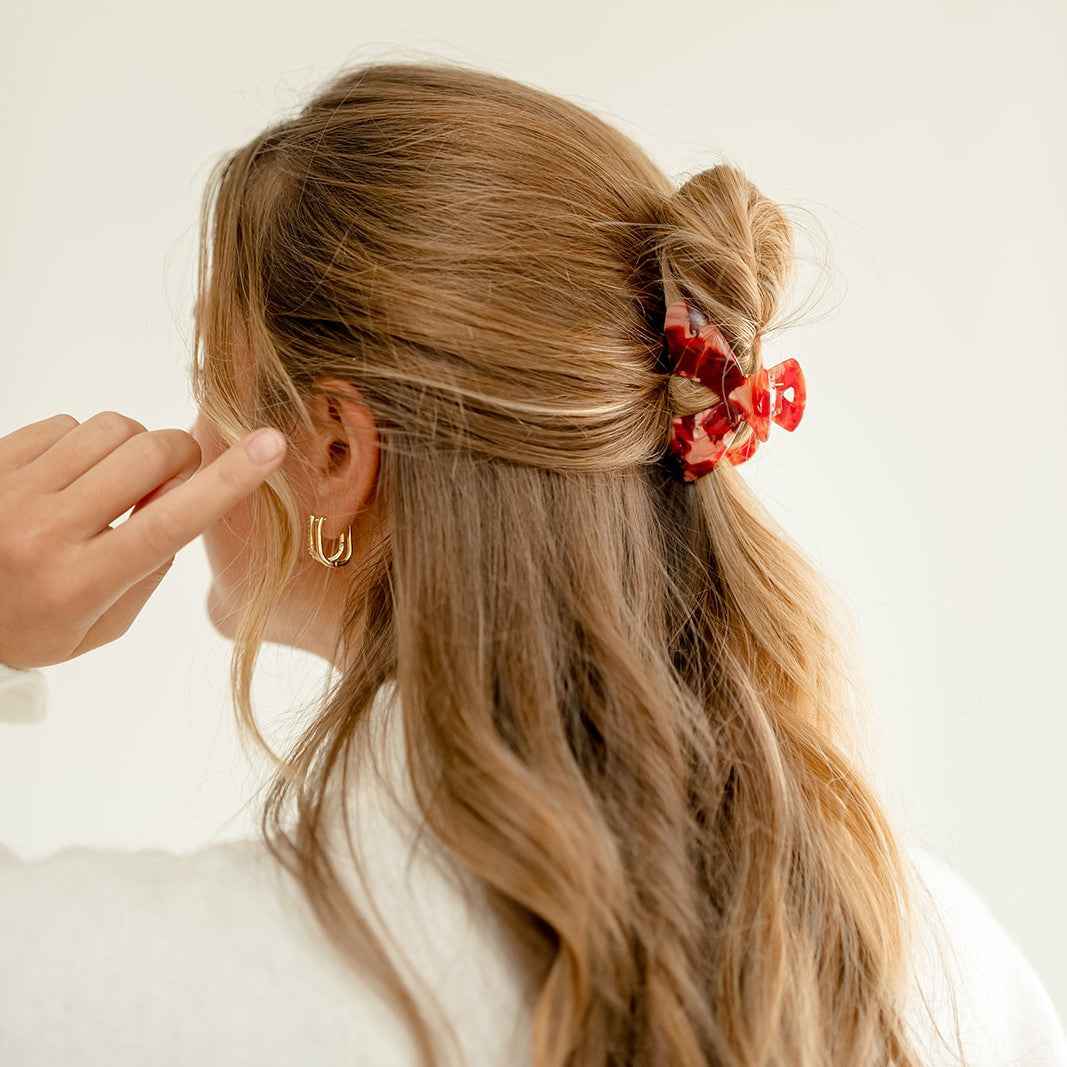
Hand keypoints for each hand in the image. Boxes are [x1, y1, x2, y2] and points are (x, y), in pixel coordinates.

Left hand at [0, 411, 286, 669]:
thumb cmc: (31, 627)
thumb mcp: (102, 625)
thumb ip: (151, 565)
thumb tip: (180, 497)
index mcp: (80, 582)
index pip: (171, 523)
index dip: (229, 481)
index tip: (270, 446)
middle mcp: (45, 531)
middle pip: (149, 456)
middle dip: (179, 457)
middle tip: (171, 481)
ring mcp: (13, 490)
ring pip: (111, 429)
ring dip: (131, 449)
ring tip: (110, 484)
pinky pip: (66, 423)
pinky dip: (84, 445)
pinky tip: (69, 478)